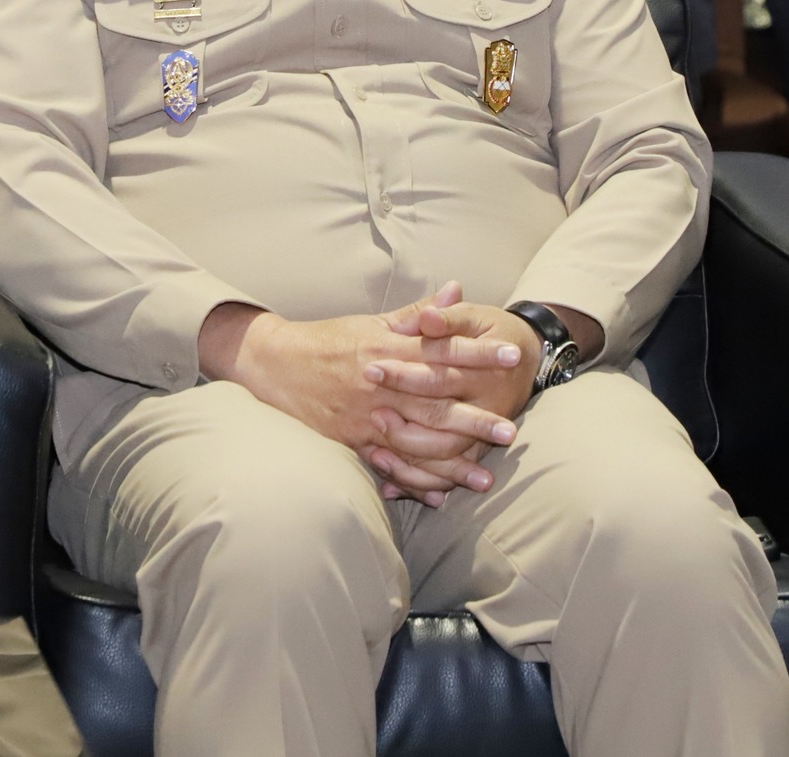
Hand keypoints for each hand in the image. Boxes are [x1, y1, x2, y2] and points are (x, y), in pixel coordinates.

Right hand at [198, 285, 525, 505]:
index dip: (480, 354)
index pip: (443, 350)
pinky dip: (412, 484)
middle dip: (474, 418)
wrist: (273, 364)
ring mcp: (366, 418)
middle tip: (512, 430)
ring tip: (486, 478)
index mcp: (388, 350)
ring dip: (451, 463)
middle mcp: (380, 386)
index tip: (514, 357)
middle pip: (435, 404)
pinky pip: (387, 467)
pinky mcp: (352, 442)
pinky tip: (438, 496)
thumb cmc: (328, 339)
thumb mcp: (373, 321)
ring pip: (415, 443)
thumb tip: (457, 291)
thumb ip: (419, 314)